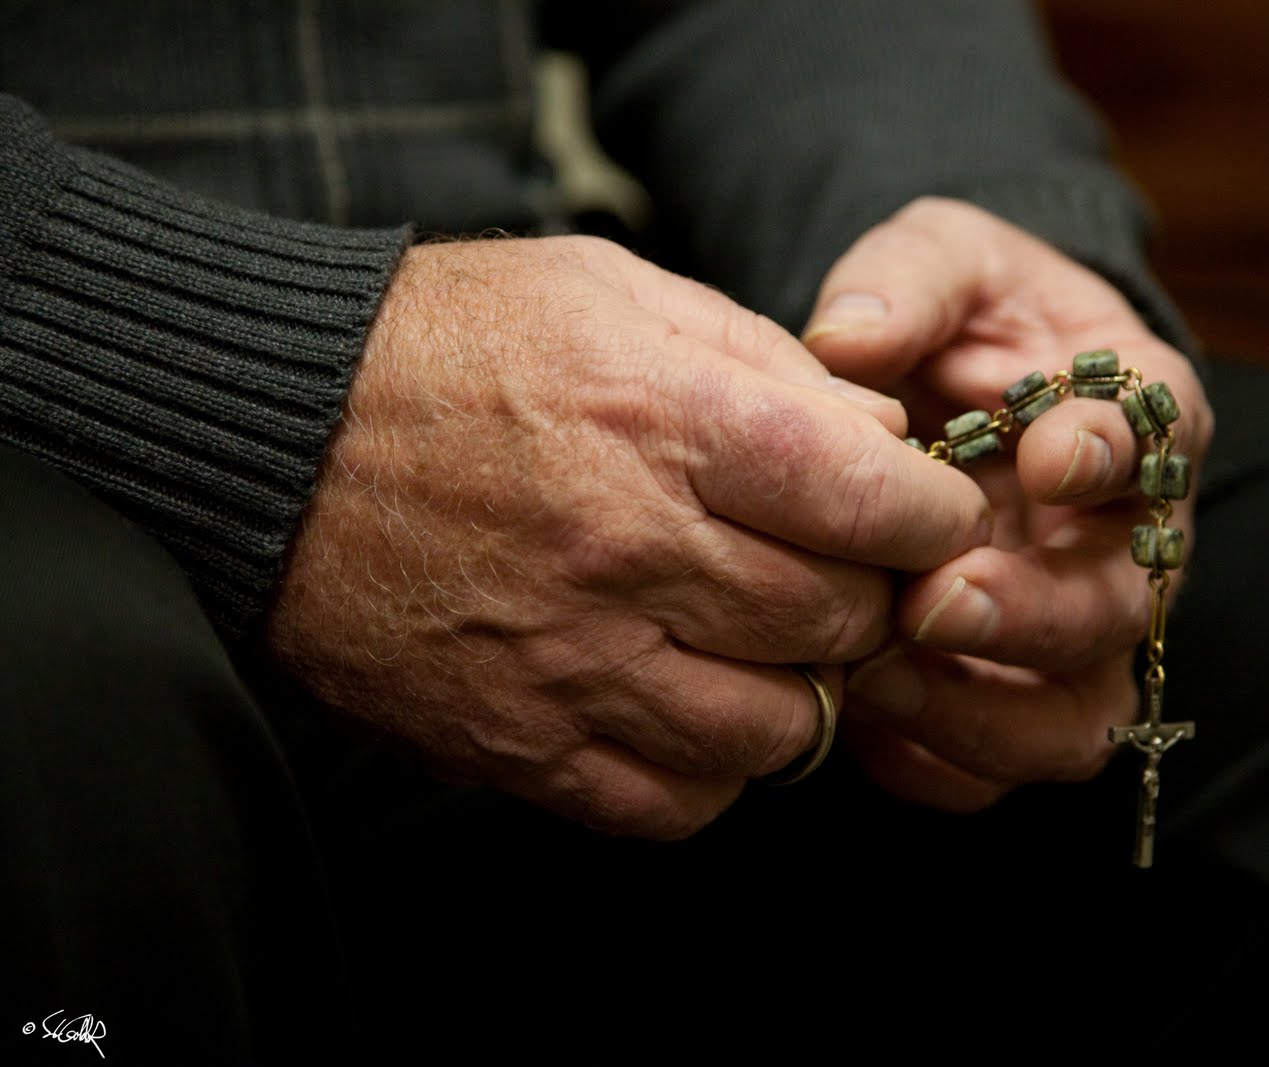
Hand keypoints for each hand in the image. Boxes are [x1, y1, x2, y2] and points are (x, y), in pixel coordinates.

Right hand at [266, 235, 989, 837]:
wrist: (268, 438)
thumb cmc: (451, 348)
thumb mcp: (615, 295)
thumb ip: (765, 362)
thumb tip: (881, 438)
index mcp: (667, 423)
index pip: (875, 504)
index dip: (929, 514)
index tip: (920, 512)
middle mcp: (631, 553)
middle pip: (838, 625)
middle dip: (867, 599)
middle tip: (834, 570)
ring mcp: (572, 663)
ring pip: (776, 733)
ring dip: (795, 691)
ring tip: (755, 641)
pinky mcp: (518, 744)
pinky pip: (676, 804)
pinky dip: (709, 768)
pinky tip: (684, 703)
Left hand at [803, 198, 1212, 810]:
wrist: (951, 385)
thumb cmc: (957, 314)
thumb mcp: (941, 259)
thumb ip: (907, 282)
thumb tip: (848, 338)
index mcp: (1131, 417)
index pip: (1156, 441)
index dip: (1113, 457)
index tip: (1050, 455)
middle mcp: (1121, 542)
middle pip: (1115, 611)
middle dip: (1030, 614)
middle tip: (936, 599)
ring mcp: (1069, 633)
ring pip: (1073, 720)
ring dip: (983, 712)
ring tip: (879, 677)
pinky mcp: (1008, 695)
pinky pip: (993, 770)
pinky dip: (937, 762)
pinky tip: (866, 726)